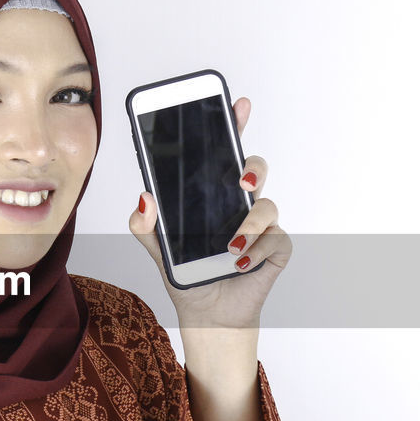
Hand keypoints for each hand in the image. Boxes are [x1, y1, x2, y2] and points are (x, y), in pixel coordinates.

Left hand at [128, 96, 292, 329]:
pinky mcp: (275, 249)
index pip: (225, 154)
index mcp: (212, 196)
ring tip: (230, 244)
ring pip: (268, 204)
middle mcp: (239, 205)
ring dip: (251, 222)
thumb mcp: (158, 250)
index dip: (234, 126)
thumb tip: (143, 198)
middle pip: (255, 169)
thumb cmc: (187, 276)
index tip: (237, 105)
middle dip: (253, 168)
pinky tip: (240, 262)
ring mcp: (261, 226)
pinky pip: (276, 239)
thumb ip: (144, 225)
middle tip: (241, 180)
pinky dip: (258, 249)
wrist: (207, 315)